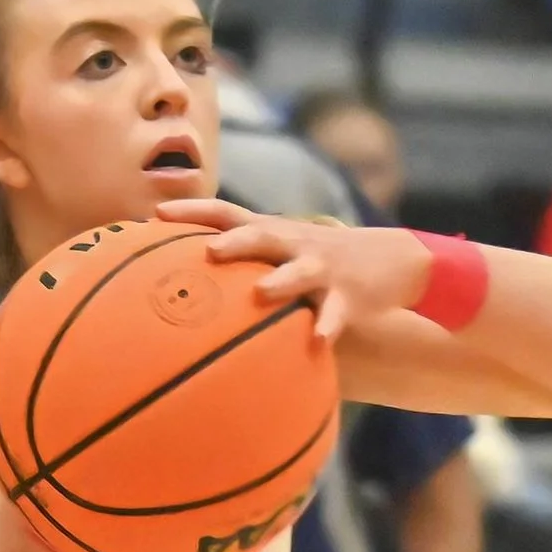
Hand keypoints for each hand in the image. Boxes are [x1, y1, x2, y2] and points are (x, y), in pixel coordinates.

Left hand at [154, 197, 427, 340]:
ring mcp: (322, 269)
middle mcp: (294, 245)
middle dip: (234, 242)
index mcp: (272, 234)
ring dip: (282, 281)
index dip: (192, 210)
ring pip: (299, 272)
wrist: (395, 259)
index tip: (156, 212)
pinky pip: (336, 313)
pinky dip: (328, 325)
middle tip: (207, 251)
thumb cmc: (322, 261)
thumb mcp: (283, 250)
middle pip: (260, 236)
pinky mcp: (349, 295)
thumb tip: (187, 280)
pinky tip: (318, 341)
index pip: (226, 213)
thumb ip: (243, 260)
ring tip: (262, 293)